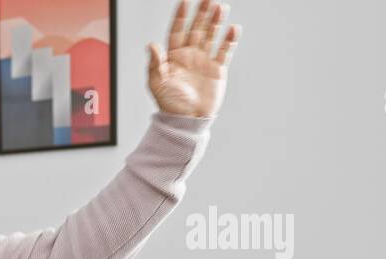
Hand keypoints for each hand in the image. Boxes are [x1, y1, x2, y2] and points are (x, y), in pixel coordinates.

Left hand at [147, 0, 240, 117]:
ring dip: (216, 22)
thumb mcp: (157, 85)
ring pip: (211, 36)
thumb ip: (155, 65)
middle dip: (201, 13)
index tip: (185, 1)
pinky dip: (229, 40)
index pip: (177, 31)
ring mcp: (204, 61)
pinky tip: (233, 28)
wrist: (187, 120)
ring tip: (221, 7)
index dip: (180, 16)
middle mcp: (189, 55)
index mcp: (173, 57)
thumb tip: (151, 45)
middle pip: (196, 29)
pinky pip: (224, 51)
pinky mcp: (217, 69)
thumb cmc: (169, 104)